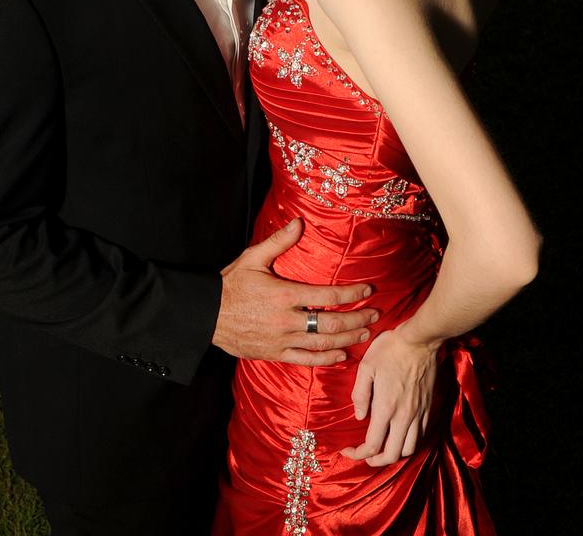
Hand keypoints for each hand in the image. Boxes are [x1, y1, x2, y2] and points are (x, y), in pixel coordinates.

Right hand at [212, 218, 376, 365]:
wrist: (207, 316)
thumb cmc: (230, 285)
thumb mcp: (252, 258)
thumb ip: (278, 242)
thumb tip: (299, 223)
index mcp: (284, 295)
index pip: (327, 296)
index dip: (351, 294)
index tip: (367, 290)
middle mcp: (286, 320)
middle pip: (331, 323)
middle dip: (357, 319)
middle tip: (376, 315)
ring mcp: (282, 340)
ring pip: (323, 344)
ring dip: (348, 339)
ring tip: (366, 334)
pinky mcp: (275, 354)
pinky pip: (306, 359)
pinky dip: (326, 359)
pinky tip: (341, 356)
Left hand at [340, 326, 438, 465]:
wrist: (420, 340)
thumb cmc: (390, 349)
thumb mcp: (366, 366)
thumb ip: (360, 394)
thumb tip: (359, 415)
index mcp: (386, 408)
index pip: (372, 444)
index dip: (358, 453)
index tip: (347, 449)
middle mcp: (404, 416)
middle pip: (392, 455)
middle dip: (375, 461)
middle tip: (364, 455)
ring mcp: (419, 413)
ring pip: (409, 449)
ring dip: (393, 454)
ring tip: (382, 448)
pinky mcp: (428, 407)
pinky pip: (420, 435)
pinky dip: (408, 442)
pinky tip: (399, 434)